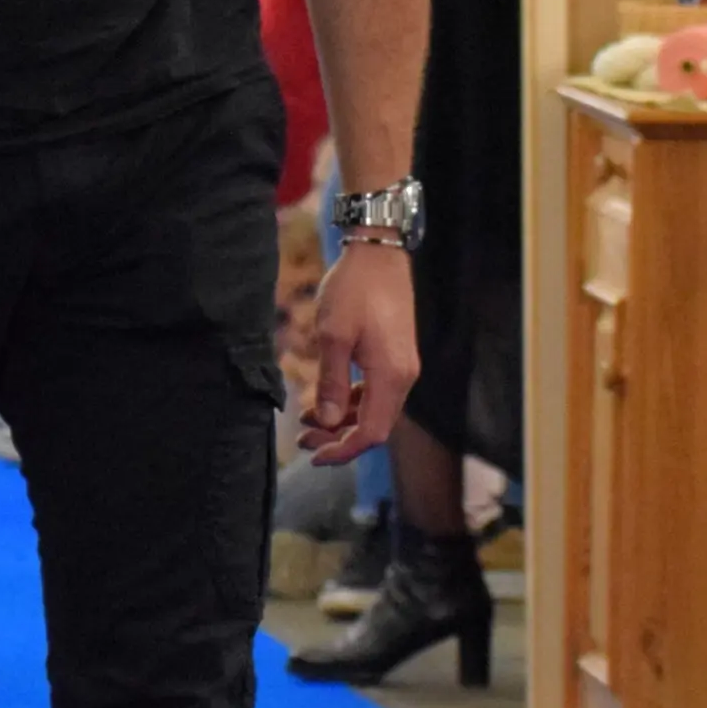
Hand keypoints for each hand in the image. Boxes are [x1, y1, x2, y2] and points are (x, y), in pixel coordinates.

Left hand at [300, 240, 417, 467]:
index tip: (314, 455)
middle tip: (303, 438)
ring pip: (374, 409)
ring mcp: (402, 365)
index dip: (343, 450)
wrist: (379, 252)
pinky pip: (376, 391)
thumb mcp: (333, 335)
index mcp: (391, 376)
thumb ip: (331, 382)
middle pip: (375, 425)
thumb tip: (325, 422)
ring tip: (307, 420)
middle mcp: (404, 376)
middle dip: (338, 438)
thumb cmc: (354, 289)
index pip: (372, 432)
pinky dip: (352, 400)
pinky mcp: (397, 355)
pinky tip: (327, 398)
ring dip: (342, 419)